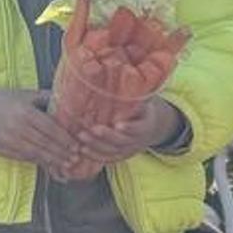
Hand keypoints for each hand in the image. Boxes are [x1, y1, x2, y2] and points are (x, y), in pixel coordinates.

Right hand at [0, 86, 84, 178]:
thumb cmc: (6, 100)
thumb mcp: (26, 94)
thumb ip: (46, 98)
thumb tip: (69, 99)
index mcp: (24, 111)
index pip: (49, 128)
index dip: (64, 139)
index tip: (77, 145)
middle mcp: (16, 127)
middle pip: (44, 143)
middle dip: (61, 152)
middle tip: (76, 158)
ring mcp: (9, 140)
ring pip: (36, 153)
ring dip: (53, 160)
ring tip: (66, 164)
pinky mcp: (4, 149)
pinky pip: (25, 158)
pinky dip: (39, 162)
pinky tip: (50, 164)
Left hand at [56, 94, 184, 168]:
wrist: (150, 127)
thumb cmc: (142, 109)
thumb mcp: (145, 100)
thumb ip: (136, 93)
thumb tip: (129, 73)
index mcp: (146, 125)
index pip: (139, 129)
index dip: (130, 127)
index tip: (118, 124)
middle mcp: (138, 140)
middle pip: (122, 141)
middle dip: (106, 137)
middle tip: (91, 129)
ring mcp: (128, 150)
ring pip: (112, 152)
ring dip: (96, 146)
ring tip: (81, 138)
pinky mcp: (120, 155)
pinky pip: (107, 159)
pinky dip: (95, 156)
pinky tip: (82, 150)